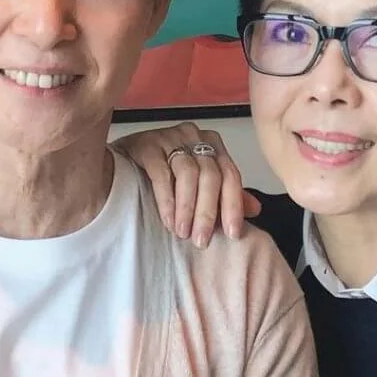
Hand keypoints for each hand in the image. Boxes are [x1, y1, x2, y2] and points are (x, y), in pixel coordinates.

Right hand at [112, 122, 260, 246]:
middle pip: (210, 176)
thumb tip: (255, 209)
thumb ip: (224, 194)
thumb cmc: (163, 173)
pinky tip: (168, 219)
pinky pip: (161, 173)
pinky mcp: (146, 144)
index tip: (233, 234)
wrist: (121, 161)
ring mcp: (169, 137)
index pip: (231, 175)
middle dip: (208, 212)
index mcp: (212, 144)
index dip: (233, 206)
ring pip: (188, 173)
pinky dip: (167, 200)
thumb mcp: (197, 183)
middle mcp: (193, 136)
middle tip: (201, 240)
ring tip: (182, 233)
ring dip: (187, 208)